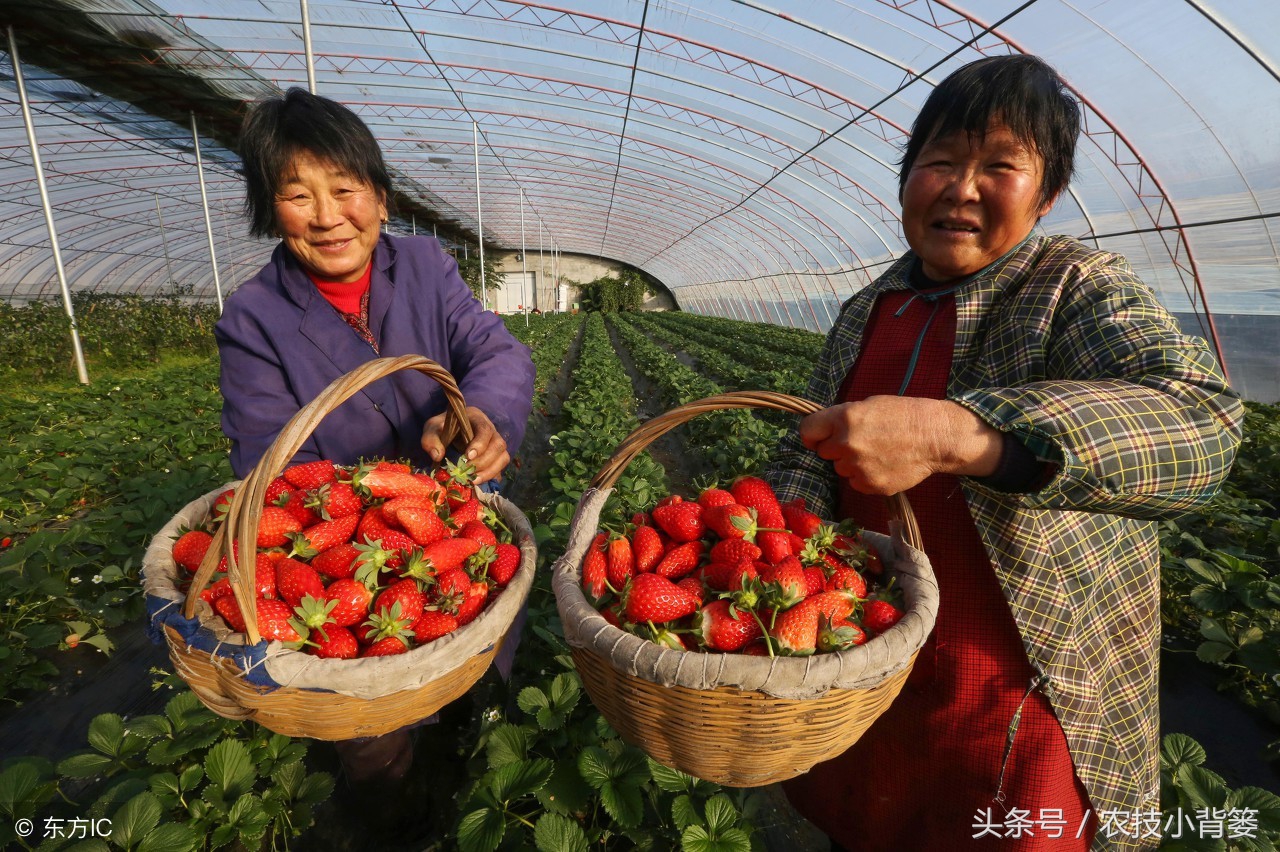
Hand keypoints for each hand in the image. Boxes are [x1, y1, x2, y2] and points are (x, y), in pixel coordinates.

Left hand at [421, 406, 509, 484]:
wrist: (448, 430)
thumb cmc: (442, 427)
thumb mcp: (432, 428)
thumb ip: (431, 438)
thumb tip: (437, 456)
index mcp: (477, 418)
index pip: (485, 429)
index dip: (480, 444)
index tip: (468, 456)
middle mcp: (491, 430)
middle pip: (498, 445)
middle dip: (484, 461)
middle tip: (468, 472)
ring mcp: (495, 444)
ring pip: (503, 457)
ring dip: (490, 471)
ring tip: (473, 480)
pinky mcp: (495, 457)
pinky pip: (500, 467)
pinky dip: (491, 476)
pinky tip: (478, 482)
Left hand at [798, 396, 1002, 494]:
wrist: (935, 437)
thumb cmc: (904, 415)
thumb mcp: (869, 405)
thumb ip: (843, 419)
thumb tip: (823, 432)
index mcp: (845, 418)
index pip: (808, 430)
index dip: (812, 434)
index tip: (816, 438)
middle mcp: (847, 443)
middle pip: (824, 452)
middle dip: (836, 448)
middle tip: (860, 442)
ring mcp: (858, 466)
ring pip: (840, 469)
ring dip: (852, 463)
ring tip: (877, 452)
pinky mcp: (870, 484)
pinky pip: (856, 482)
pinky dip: (865, 476)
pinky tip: (883, 464)